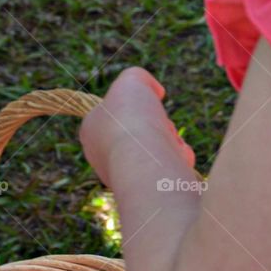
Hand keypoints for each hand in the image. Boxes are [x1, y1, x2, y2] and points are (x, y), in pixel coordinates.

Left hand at [80, 67, 193, 187]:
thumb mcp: (132, 81)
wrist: (145, 163)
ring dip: (172, 144)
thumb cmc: (132, 120)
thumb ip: (139, 77)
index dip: (137, 107)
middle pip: (141, 133)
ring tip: (172, 145)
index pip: (117, 115)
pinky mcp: (147, 193)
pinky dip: (178, 162)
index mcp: (91, 132)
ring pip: (157, 152)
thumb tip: (156, 91)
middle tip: (162, 126)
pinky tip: (179, 161)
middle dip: (159, 127)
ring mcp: (126, 179)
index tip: (145, 107)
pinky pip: (168, 171)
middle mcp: (104, 159)